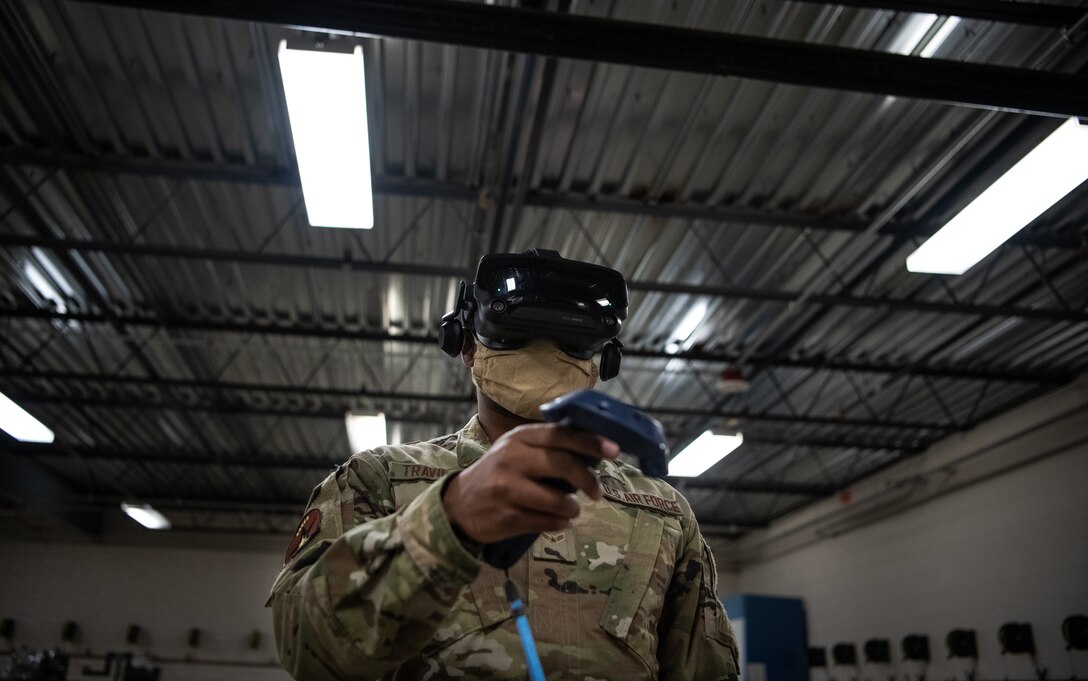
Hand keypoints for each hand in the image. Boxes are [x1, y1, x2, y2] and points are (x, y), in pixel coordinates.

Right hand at [442, 423, 619, 543]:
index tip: (614, 450)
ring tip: (571, 508)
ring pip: (558, 500)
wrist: (459, 505)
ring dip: (573, 508)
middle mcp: (511, 459)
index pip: (560, 435)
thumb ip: (548, 446)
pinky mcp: (507, 517)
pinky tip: (555, 519)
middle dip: (588, 479)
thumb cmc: (498, 473)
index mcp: (518, 438)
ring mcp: (507, 489)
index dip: (590, 442)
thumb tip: (595, 448)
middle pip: (562, 464)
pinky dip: (559, 522)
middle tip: (598, 492)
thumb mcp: (517, 450)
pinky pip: (548, 522)